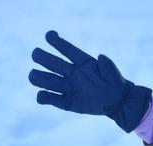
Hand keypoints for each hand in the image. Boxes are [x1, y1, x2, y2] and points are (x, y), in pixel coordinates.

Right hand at [28, 30, 151, 132]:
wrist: (118, 103)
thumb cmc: (115, 84)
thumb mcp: (114, 75)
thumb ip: (108, 66)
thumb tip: (101, 57)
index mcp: (82, 63)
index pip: (67, 49)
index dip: (56, 41)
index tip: (49, 35)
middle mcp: (71, 73)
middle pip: (51, 62)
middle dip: (41, 56)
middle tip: (37, 55)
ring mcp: (68, 87)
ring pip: (46, 79)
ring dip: (38, 77)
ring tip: (34, 76)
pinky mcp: (68, 102)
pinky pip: (52, 99)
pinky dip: (44, 98)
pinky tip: (41, 97)